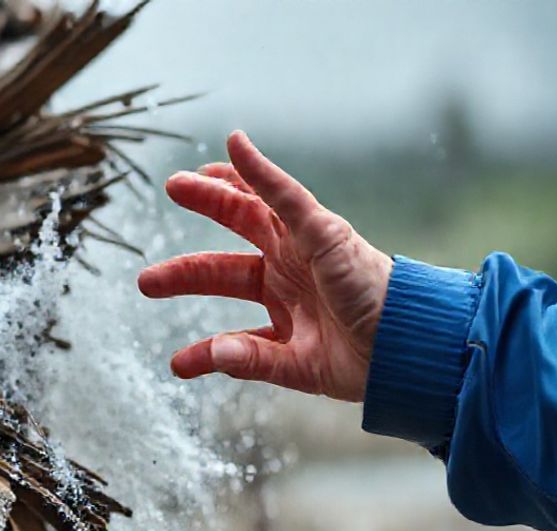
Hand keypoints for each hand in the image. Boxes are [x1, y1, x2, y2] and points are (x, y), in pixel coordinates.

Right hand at [138, 132, 393, 401]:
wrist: (408, 347)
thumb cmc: (372, 280)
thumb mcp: (320, 229)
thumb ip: (275, 191)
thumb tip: (232, 141)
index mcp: (299, 240)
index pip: (250, 208)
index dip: (218, 191)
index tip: (182, 184)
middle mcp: (289, 274)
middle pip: (226, 261)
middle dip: (186, 260)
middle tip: (148, 262)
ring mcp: (287, 315)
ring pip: (226, 303)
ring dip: (188, 296)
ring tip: (148, 287)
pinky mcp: (292, 358)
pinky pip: (242, 357)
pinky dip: (210, 359)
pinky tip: (181, 363)